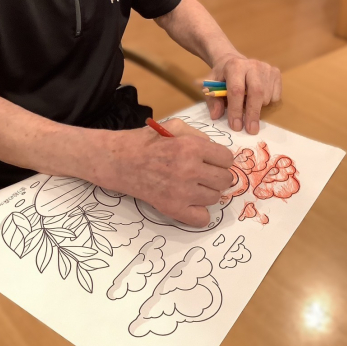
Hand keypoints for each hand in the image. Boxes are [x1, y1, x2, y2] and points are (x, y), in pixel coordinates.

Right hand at [113, 118, 233, 227]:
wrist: (118, 161)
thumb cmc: (145, 142)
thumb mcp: (173, 126)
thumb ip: (198, 135)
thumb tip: (215, 150)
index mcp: (191, 147)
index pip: (227, 159)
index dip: (221, 158)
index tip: (212, 159)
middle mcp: (190, 169)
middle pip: (225, 180)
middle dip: (218, 175)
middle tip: (204, 173)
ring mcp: (182, 192)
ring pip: (216, 198)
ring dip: (208, 191)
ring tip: (193, 185)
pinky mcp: (173, 209)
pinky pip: (203, 218)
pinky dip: (200, 212)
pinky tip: (190, 202)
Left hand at [201, 52, 281, 134]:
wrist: (234, 61)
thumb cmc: (222, 76)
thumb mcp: (211, 85)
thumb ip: (213, 100)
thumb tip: (216, 115)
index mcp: (234, 66)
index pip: (236, 90)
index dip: (236, 110)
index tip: (236, 126)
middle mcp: (252, 65)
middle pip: (256, 92)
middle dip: (253, 114)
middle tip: (251, 130)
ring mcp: (266, 68)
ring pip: (266, 96)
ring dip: (258, 108)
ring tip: (247, 104)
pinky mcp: (276, 72)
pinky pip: (275, 96)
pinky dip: (267, 103)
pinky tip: (257, 97)